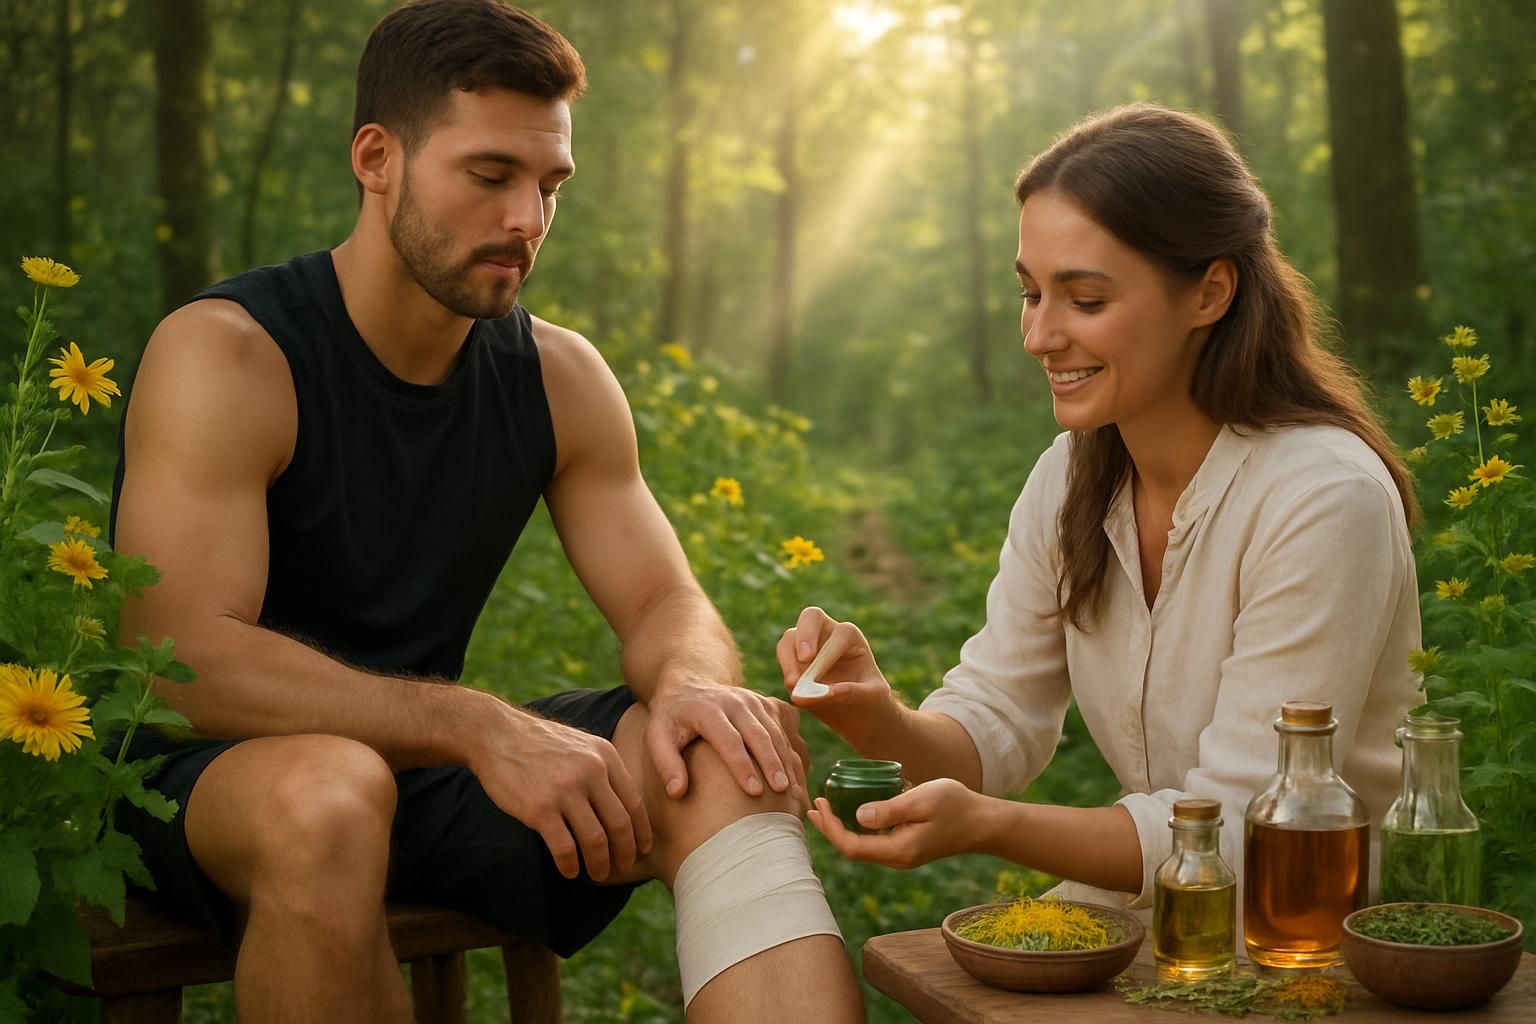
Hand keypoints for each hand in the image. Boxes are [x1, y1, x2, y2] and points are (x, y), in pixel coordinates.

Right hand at [470, 707, 652, 881]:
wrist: (496, 734)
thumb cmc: (539, 743)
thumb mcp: (582, 745)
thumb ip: (603, 770)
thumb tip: (623, 806)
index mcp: (605, 756)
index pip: (633, 802)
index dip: (641, 831)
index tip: (642, 849)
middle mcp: (590, 771)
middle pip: (619, 824)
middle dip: (625, 852)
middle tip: (624, 868)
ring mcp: (565, 790)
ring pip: (595, 840)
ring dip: (600, 864)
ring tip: (598, 874)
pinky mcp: (540, 808)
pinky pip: (564, 847)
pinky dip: (570, 865)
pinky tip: (570, 870)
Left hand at [646, 678, 809, 806]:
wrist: (688, 684)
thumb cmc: (671, 718)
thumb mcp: (657, 736)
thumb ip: (666, 763)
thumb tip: (677, 792)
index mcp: (707, 709)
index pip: (729, 740)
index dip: (742, 766)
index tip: (753, 792)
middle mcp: (734, 701)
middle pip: (758, 733)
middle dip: (771, 763)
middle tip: (781, 790)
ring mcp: (752, 700)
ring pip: (774, 731)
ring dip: (784, 759)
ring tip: (790, 787)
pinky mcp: (764, 703)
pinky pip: (782, 727)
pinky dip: (790, 751)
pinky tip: (794, 774)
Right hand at [775, 606, 898, 743]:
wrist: (856, 711)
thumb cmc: (870, 698)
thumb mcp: (873, 697)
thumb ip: (855, 693)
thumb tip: (833, 691)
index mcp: (850, 637)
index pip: (839, 635)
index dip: (829, 654)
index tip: (821, 676)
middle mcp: (827, 633)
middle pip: (811, 616)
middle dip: (806, 636)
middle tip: (805, 659)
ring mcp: (808, 644)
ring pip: (790, 638)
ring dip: (789, 659)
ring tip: (794, 685)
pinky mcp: (793, 660)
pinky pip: (783, 658)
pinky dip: (786, 672)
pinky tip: (796, 692)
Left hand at [806, 777, 992, 868]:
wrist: (984, 823)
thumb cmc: (956, 806)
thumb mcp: (921, 800)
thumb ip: (890, 809)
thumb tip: (858, 816)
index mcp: (898, 851)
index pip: (851, 846)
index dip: (830, 828)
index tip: (820, 803)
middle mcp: (897, 858)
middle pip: (852, 849)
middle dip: (829, 828)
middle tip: (814, 804)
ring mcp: (902, 855)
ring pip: (862, 846)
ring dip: (842, 827)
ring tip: (827, 806)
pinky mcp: (907, 847)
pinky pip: (875, 841)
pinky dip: (858, 826)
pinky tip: (854, 809)